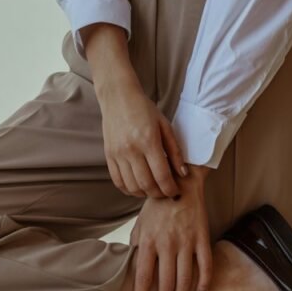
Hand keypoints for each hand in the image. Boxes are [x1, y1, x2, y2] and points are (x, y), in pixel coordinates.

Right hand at [98, 70, 188, 198]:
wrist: (118, 97)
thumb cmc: (144, 109)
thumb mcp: (165, 125)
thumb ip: (175, 150)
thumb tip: (183, 173)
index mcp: (149, 141)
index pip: (161, 175)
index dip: (170, 189)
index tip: (175, 191)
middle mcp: (131, 150)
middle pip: (147, 185)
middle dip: (159, 194)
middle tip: (166, 192)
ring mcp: (117, 154)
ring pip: (132, 186)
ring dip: (144, 193)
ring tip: (153, 189)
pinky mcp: (108, 156)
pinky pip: (118, 181)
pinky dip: (129, 189)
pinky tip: (137, 187)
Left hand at [128, 173, 212, 290]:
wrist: (180, 184)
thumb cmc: (157, 206)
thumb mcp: (141, 223)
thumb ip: (136, 245)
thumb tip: (132, 268)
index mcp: (149, 240)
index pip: (144, 277)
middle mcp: (167, 243)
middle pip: (165, 283)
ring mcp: (186, 241)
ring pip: (184, 279)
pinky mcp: (202, 238)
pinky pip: (205, 265)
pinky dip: (204, 282)